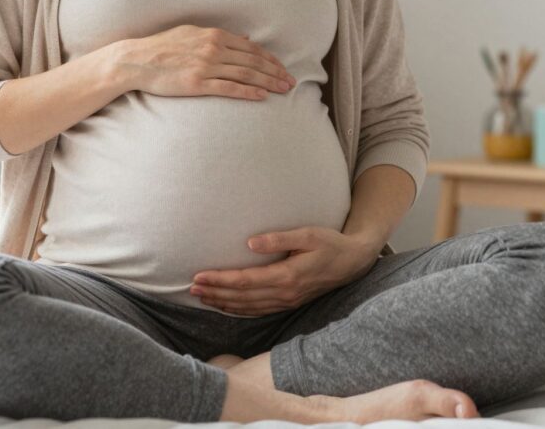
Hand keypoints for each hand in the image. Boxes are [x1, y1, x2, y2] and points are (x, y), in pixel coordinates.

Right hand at [118, 25, 295, 100]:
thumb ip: (219, 36)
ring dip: (268, 82)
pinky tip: (262, 96)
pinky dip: (248, 92)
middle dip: (275, 72)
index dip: (270, 59)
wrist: (137, 60)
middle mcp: (213, 48)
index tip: (283, 68)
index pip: (251, 48)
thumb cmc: (163, 46)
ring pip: (246, 74)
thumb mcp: (192, 33)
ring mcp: (206, 66)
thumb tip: (244, 38)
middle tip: (291, 82)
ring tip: (283, 90)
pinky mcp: (197, 84)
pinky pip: (229, 88)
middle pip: (253, 62)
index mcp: (214, 35)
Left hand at [189, 226, 381, 316]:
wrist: (353, 262)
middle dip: (215, 293)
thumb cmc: (331, 243)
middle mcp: (285, 293)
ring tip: (202, 297)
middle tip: (191, 289)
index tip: (199, 276)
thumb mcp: (308, 234)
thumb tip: (250, 243)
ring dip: (223, 303)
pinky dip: (239, 310)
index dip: (220, 280)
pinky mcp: (289, 302)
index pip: (245, 281)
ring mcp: (287, 301)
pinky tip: (227, 306)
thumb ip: (279, 238)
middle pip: (242, 298)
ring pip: (248, 307)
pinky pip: (259, 311)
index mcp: (287, 276)